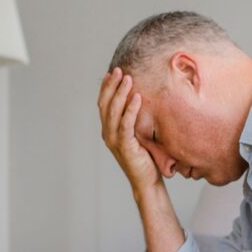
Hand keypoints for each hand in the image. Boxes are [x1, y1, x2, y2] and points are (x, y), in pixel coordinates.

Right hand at [98, 67, 160, 191]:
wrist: (147, 181)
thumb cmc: (145, 158)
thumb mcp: (138, 135)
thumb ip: (134, 121)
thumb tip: (141, 100)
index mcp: (109, 130)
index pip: (104, 104)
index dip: (106, 88)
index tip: (112, 73)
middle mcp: (108, 134)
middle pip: (106, 104)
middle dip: (112, 85)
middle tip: (119, 70)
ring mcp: (114, 140)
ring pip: (114, 112)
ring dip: (121, 93)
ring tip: (128, 78)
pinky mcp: (125, 146)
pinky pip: (126, 124)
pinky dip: (130, 110)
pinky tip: (137, 98)